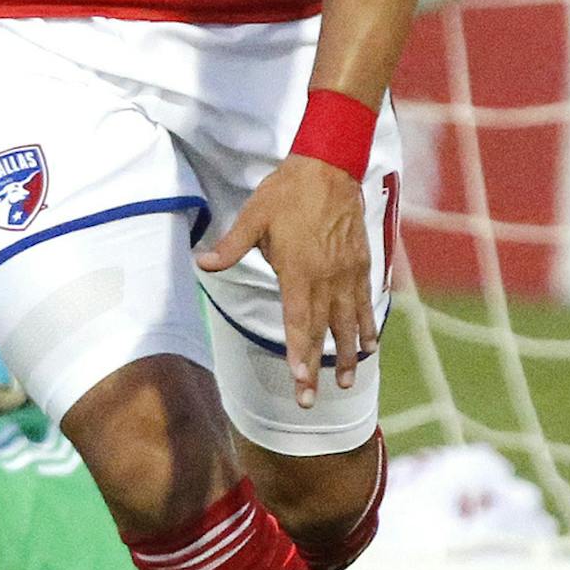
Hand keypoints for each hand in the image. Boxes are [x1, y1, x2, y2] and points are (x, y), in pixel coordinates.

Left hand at [195, 154, 375, 408]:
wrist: (330, 169)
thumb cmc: (285, 193)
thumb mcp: (252, 216)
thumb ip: (230, 246)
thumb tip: (201, 264)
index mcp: (299, 269)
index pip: (298, 320)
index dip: (299, 352)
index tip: (299, 379)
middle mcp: (327, 277)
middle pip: (323, 330)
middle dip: (319, 367)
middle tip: (313, 400)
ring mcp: (348, 273)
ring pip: (349, 322)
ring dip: (348, 354)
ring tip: (347, 381)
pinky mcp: (361, 265)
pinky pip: (366, 303)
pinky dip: (367, 326)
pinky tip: (368, 345)